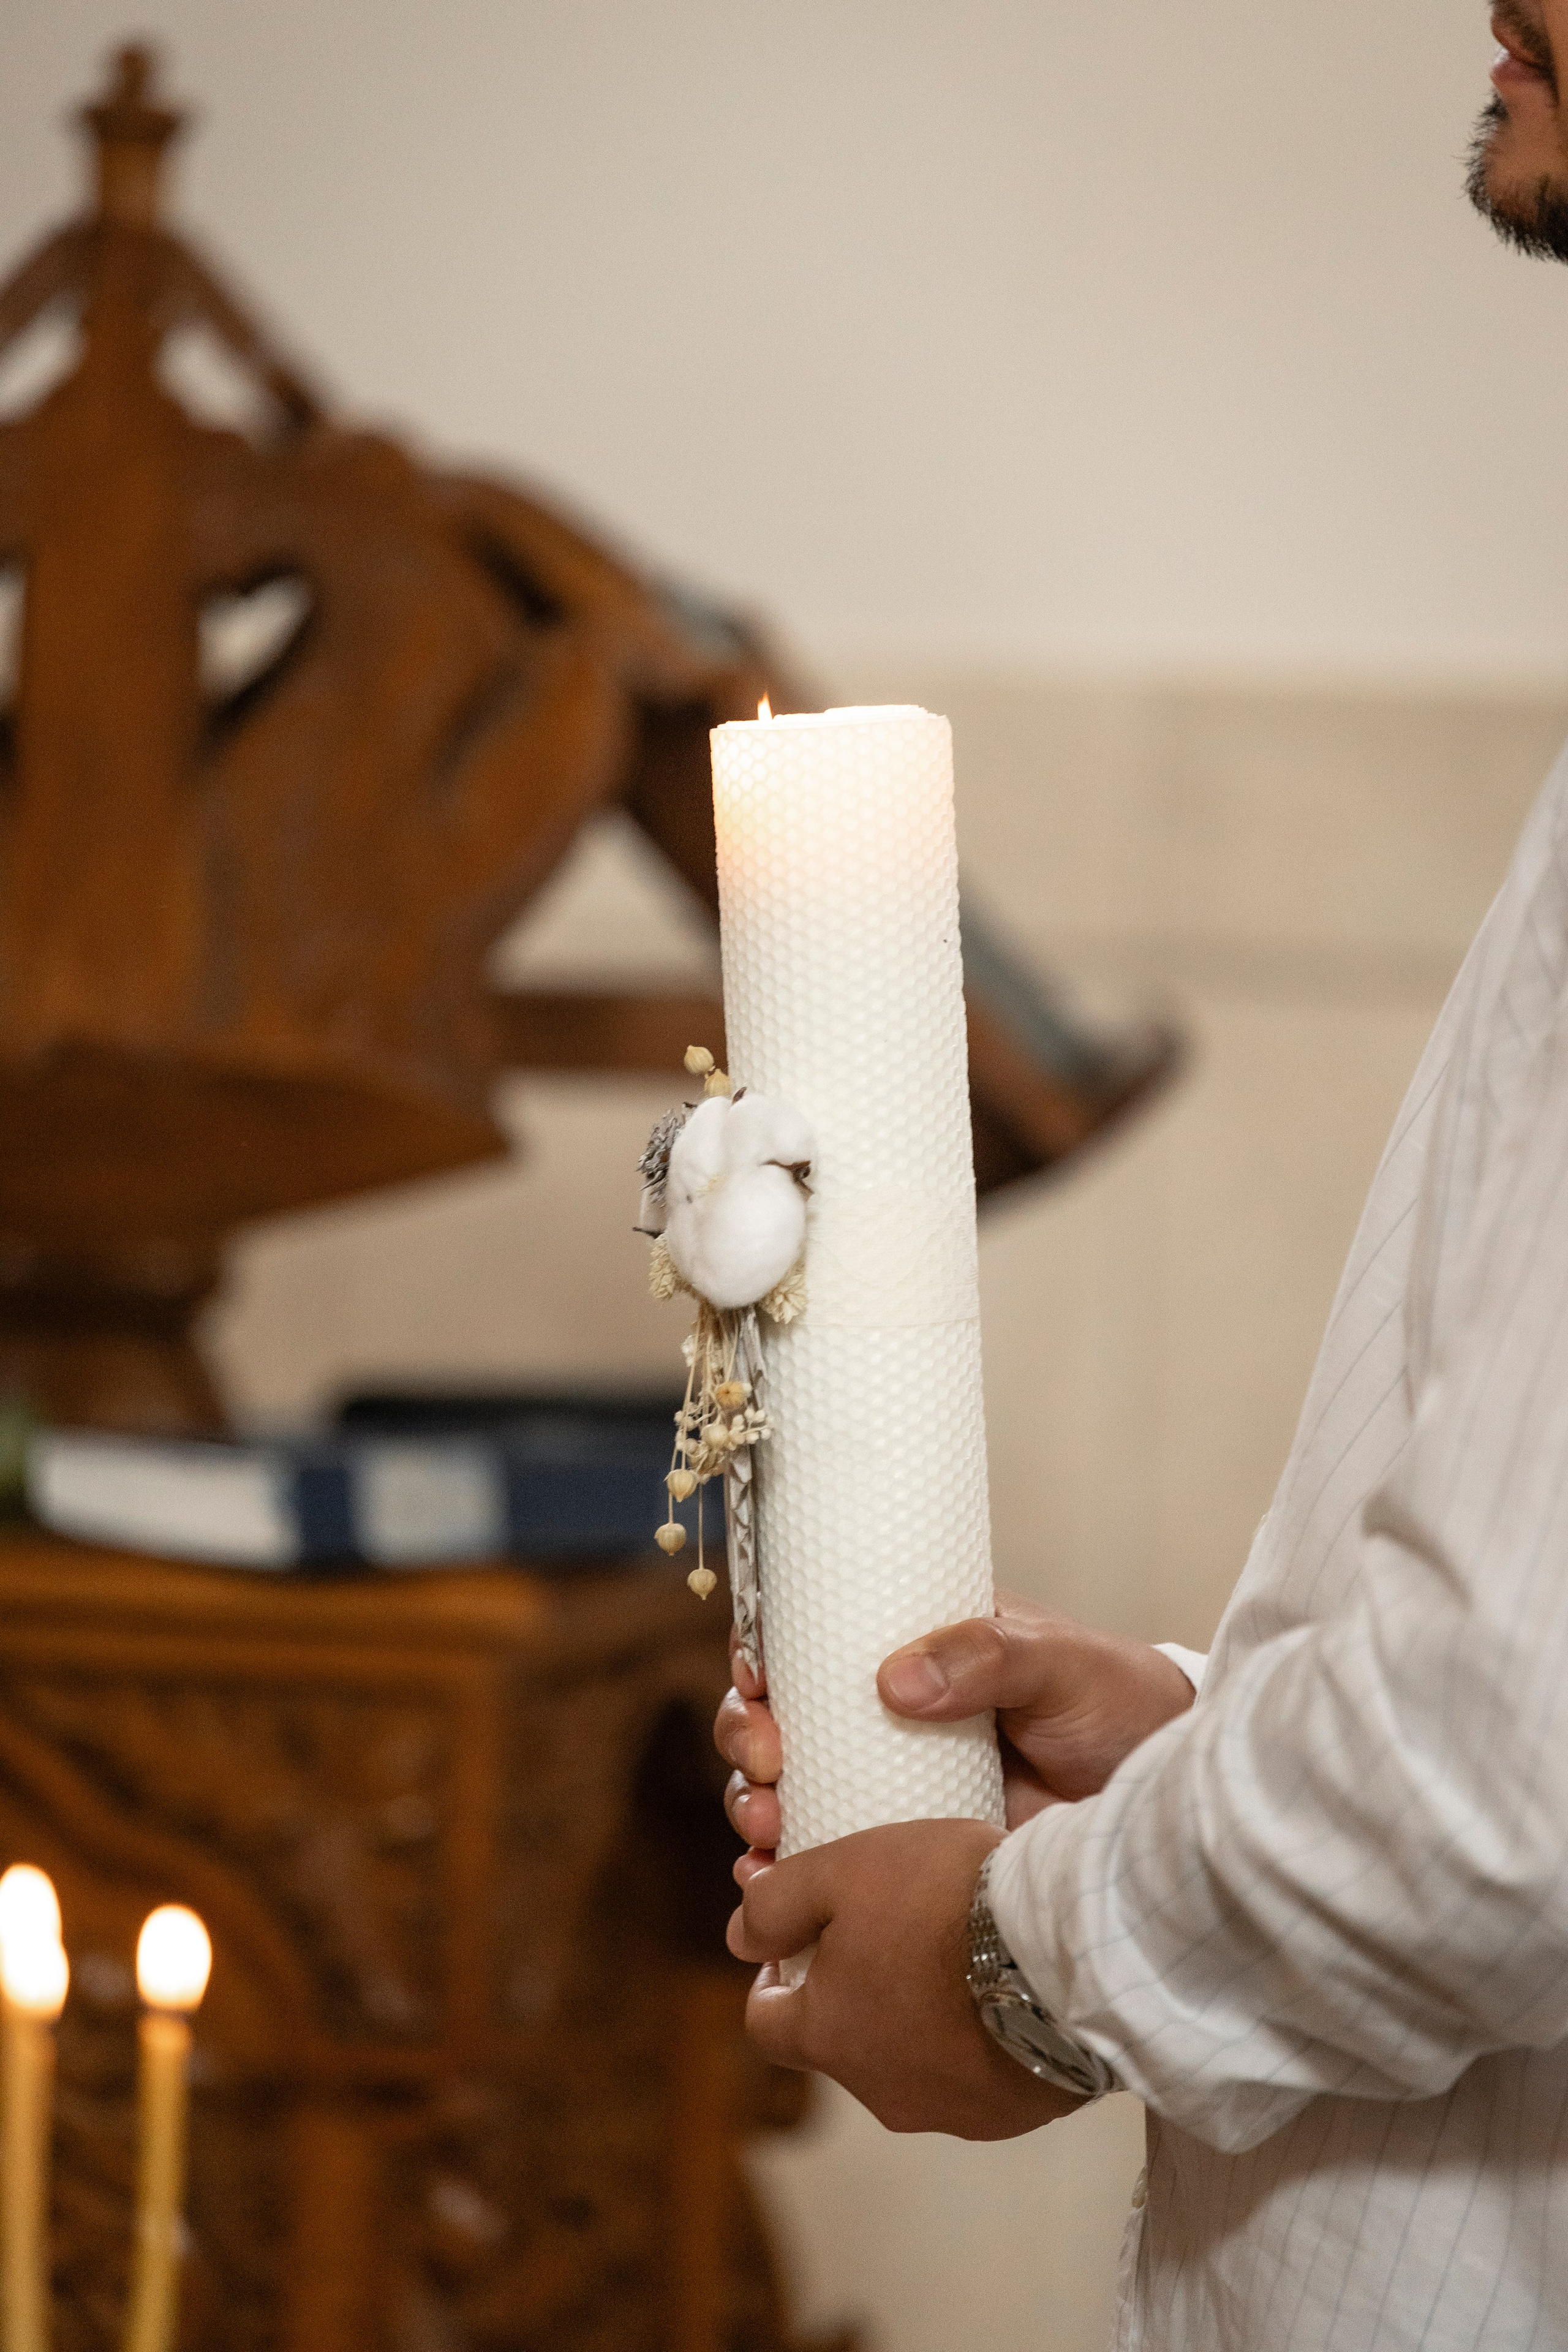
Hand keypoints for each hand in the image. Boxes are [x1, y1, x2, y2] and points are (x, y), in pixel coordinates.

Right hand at [714, 1589, 1194, 1869]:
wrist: (1171, 1805)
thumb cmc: (1119, 1707)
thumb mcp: (1059, 1662)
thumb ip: (986, 1655)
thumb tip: (893, 1681)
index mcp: (916, 1649)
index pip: (815, 1641)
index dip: (767, 1656)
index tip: (759, 1678)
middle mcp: (890, 1719)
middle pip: (784, 1722)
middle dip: (751, 1742)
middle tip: (767, 1767)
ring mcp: (894, 1790)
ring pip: (791, 1794)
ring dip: (756, 1809)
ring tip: (765, 1831)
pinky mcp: (907, 1857)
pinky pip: (827, 1866)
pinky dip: (787, 1875)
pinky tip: (767, 1886)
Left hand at [729, 1817, 1081, 2137]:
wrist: (1065, 1951)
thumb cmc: (946, 1902)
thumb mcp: (842, 1871)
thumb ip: (776, 1904)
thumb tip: (739, 1935)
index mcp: (828, 2036)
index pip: (766, 2024)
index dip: (772, 1978)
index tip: (797, 1941)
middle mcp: (880, 2091)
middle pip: (843, 2042)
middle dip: (853, 1991)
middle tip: (889, 1931)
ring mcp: (950, 2110)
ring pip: (910, 2062)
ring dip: (917, 2017)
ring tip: (954, 1955)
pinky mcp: (1010, 2112)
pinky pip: (976, 2076)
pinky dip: (976, 2038)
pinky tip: (1002, 1989)